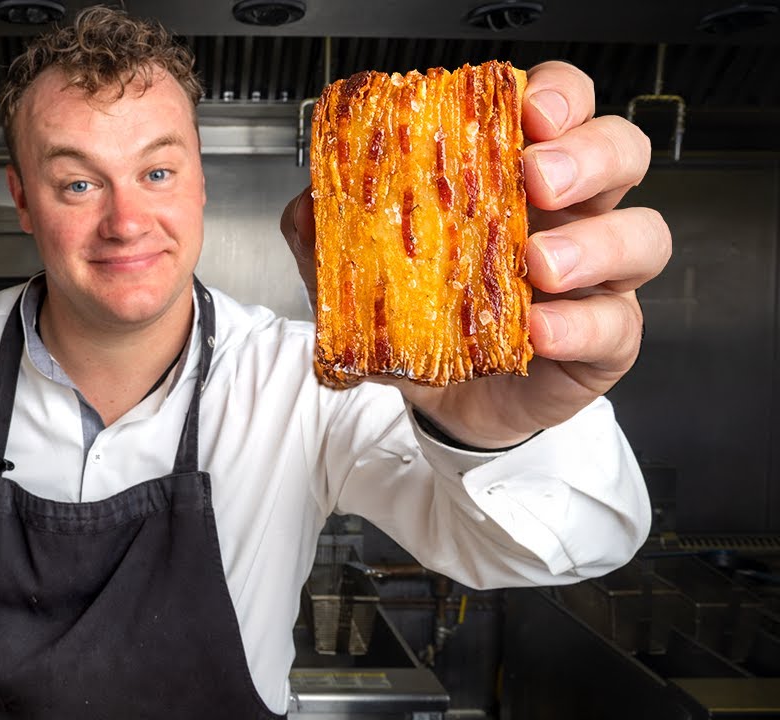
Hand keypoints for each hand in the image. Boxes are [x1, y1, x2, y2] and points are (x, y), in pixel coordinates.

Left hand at [280, 61, 671, 447]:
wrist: (441, 402)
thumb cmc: (425, 318)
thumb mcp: (365, 273)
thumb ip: (332, 236)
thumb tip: (304, 209)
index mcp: (517, 177)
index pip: (560, 108)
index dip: (556, 97)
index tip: (524, 110)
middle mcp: (569, 215)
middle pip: (620, 151)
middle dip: (586, 154)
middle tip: (535, 177)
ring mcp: (597, 278)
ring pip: (642, 234)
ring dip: (594, 241)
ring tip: (538, 264)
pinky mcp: (604, 340)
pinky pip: (617, 323)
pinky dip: (580, 324)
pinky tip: (540, 329)